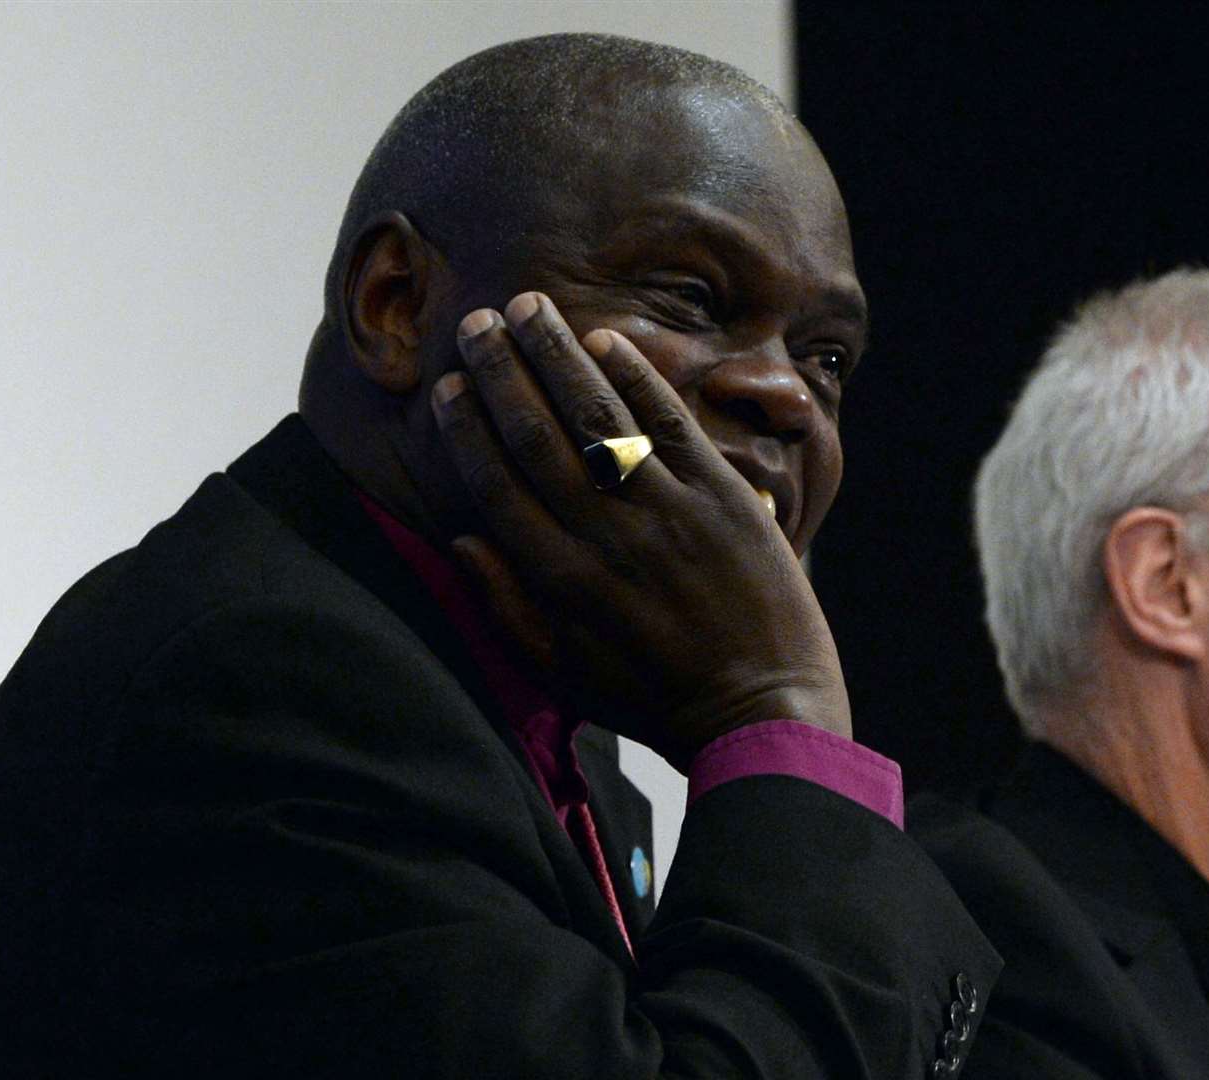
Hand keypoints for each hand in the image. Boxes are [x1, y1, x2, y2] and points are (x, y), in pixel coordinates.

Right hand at [431, 292, 850, 770]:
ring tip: (527, 307)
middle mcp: (604, 538)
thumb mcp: (563, 672)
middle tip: (477, 323)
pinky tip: (606, 341)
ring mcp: (665, 513)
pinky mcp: (721, 498)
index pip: (497, 485)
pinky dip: (636, 378)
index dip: (467, 430)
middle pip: (537, 437)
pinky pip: (669, 424)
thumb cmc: (656, 699)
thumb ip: (507, 606)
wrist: (761, 713)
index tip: (446, 387)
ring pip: (596, 418)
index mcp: (559, 581)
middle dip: (501, 374)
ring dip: (557, 357)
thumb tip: (463, 539)